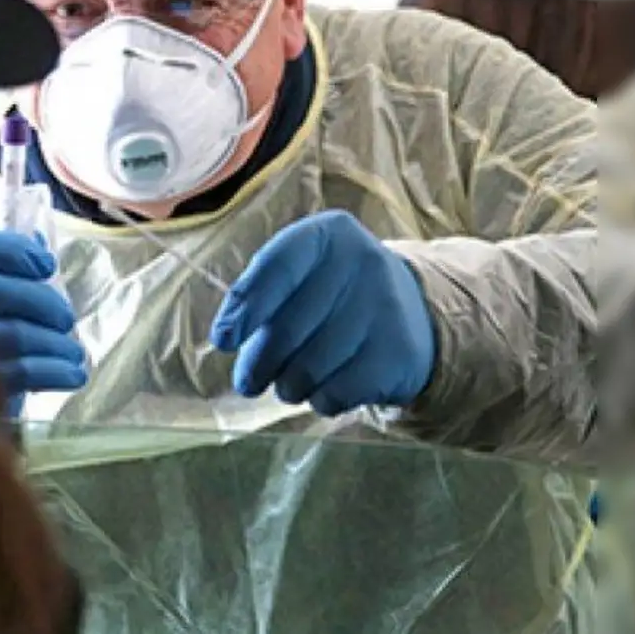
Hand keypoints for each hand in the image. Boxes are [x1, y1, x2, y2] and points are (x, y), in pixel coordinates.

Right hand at [0, 229, 85, 416]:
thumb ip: (3, 265)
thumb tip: (41, 242)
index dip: (17, 251)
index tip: (47, 265)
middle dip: (42, 302)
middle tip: (66, 319)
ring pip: (11, 333)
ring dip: (54, 343)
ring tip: (75, 353)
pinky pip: (19, 371)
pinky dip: (53, 372)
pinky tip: (73, 375)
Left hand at [210, 210, 436, 415]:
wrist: (411, 312)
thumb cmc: (330, 293)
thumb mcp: (299, 275)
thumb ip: (259, 295)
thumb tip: (226, 336)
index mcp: (329, 233)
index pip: (277, 268)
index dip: (245, 307)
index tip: (223, 340)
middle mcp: (363, 262)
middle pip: (288, 329)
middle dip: (258, 364)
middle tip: (247, 382)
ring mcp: (386, 307)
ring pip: (309, 369)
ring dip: (288, 386)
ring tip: (288, 384)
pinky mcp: (399, 352)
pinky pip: (337, 392)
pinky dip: (320, 399)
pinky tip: (323, 389)